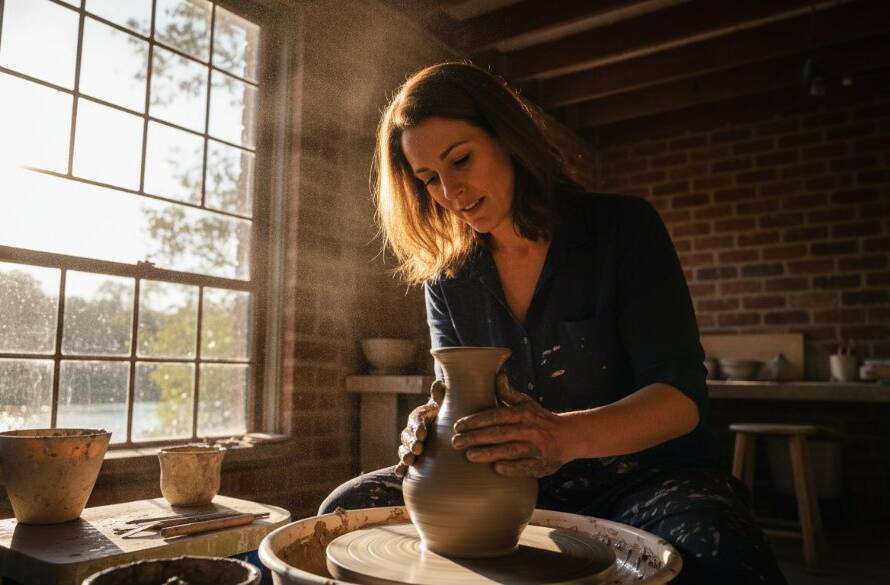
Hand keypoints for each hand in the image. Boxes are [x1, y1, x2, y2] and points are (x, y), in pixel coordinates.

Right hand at [394, 379, 445, 477]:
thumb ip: (440, 396)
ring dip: (405, 455)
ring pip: (403, 449)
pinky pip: (402, 463)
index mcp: (420, 416)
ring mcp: (410, 444)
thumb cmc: (444, 415)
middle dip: (411, 442)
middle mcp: (412, 430)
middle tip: (418, 448)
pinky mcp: (411, 457)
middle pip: (407, 435)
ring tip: (410, 460)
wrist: (443, 428)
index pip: (416, 419)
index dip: (417, 426)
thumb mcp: (444, 405)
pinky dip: (400, 468)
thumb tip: (438, 382)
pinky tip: (400, 474)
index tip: (423, 433)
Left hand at [451, 373, 567, 477]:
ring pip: (510, 450)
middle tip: (455, 442)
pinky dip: (511, 468)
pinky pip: (525, 467)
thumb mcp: (526, 403)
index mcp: (522, 413)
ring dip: (489, 453)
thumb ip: (508, 393)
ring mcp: (535, 447)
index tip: (457, 425)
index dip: (476, 420)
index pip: (496, 416)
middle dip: (475, 437)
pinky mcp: (541, 464)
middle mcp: (528, 429)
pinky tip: (495, 469)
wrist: (569, 436)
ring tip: (469, 455)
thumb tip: (497, 374)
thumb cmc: (540, 419)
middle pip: (498, 433)